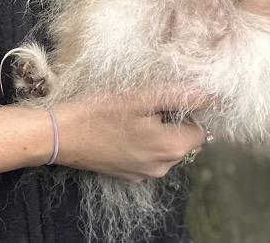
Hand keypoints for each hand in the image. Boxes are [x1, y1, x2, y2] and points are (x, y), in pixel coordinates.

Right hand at [52, 88, 209, 181]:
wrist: (62, 136)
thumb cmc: (99, 112)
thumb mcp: (139, 98)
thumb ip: (176, 96)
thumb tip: (207, 94)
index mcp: (169, 148)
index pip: (200, 132)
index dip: (190, 112)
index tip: (170, 98)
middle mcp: (162, 167)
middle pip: (183, 141)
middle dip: (172, 121)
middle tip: (148, 102)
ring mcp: (144, 173)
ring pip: (164, 148)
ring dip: (157, 131)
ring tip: (133, 113)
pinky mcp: (128, 174)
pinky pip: (147, 156)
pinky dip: (142, 142)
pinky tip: (122, 127)